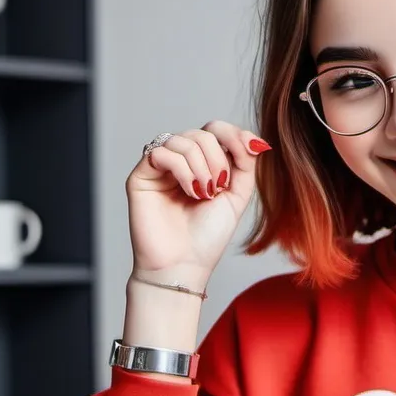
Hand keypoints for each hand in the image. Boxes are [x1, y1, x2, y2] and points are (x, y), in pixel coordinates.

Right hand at [126, 120, 271, 290]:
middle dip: (219, 158)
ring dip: (202, 166)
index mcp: (203, 164)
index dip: (233, 135)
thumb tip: (254, 139)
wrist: (184, 264)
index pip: (215, 131)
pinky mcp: (141, 176)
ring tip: (204, 194)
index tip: (251, 151)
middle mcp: (180, 162)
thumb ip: (245, 164)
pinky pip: (161, 152)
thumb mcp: (237, 196)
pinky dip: (182, 168)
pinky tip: (190, 190)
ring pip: (182, 140)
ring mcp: (160, 168)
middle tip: (219, 187)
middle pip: (202, 133)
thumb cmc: (208, 236)